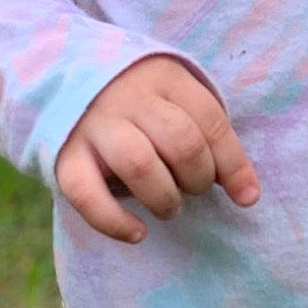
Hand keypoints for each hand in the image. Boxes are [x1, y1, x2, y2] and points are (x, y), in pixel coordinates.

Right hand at [54, 56, 260, 243]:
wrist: (61, 75)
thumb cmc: (136, 99)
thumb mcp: (174, 98)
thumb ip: (207, 135)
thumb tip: (247, 195)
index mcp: (164, 77)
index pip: (211, 121)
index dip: (233, 164)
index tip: (245, 197)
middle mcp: (127, 97)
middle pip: (180, 142)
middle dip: (197, 178)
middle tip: (192, 188)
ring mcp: (92, 124)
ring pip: (139, 164)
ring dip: (164, 197)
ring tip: (168, 206)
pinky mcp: (62, 155)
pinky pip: (86, 194)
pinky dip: (114, 221)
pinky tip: (136, 233)